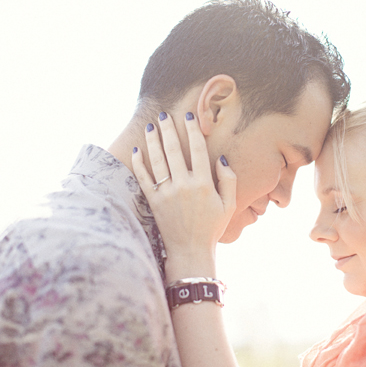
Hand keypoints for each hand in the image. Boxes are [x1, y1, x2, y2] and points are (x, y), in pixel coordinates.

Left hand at [132, 112, 235, 278]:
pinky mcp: (154, 202)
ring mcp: (167, 193)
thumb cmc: (211, 228)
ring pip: (157, 160)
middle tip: (164, 115)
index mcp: (204, 184)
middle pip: (174, 150)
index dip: (193, 130)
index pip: (198, 149)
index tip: (189, 115)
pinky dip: (139, 163)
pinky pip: (144, 178)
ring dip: (153, 141)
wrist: (190, 251)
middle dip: (169, 129)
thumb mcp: (228, 205)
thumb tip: (220, 159)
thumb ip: (228, 180)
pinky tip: (137, 150)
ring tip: (151, 127)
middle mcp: (184, 186)